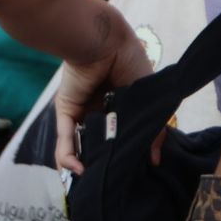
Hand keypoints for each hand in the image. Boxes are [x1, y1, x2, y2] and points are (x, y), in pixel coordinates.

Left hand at [53, 13, 152, 173]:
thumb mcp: (149, 98)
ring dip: (86, 162)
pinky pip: (64, 138)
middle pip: (102, 141)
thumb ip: (154, 127)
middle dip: (107, 160)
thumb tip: (155, 158)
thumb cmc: (131, 62)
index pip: (124, 131)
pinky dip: (68, 155)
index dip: (130, 149)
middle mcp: (101, 108)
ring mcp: (82, 111)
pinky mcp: (66, 110)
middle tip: (114, 178)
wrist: (105, 42)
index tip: (137, 168)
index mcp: (122, 102)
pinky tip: (77, 169)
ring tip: (96, 179)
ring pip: (81, 143)